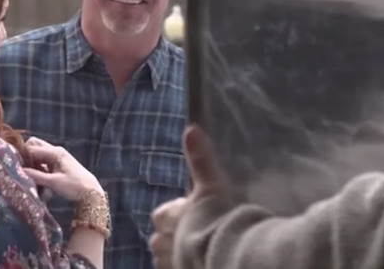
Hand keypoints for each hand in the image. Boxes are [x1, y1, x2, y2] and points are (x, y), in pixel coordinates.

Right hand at [22, 137, 102, 200]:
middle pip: (34, 145)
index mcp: (55, 152)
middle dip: (26, 155)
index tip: (16, 167)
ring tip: (29, 175)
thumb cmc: (74, 186)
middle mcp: (55, 151)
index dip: (22, 156)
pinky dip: (38, 167)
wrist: (91, 192)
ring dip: (32, 162)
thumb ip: (36, 176)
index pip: (31, 148)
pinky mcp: (57, 164)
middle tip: (22, 169)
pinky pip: (42, 161)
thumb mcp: (54, 182)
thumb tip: (19, 171)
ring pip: (38, 153)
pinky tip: (37, 179)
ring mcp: (56, 157)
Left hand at [149, 125, 225, 268]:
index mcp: (167, 218)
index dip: (174, 215)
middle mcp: (163, 243)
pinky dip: (183, 268)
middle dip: (173, 238)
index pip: (161, 216)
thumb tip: (191, 128)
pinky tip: (201, 264)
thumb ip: (200, 159)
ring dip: (178, 257)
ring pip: (167, 260)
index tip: (190, 214)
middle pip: (160, 240)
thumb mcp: (209, 185)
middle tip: (195, 237)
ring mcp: (170, 263)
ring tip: (197, 255)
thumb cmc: (215, 218)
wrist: (224, 252)